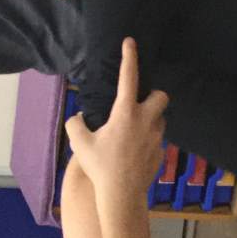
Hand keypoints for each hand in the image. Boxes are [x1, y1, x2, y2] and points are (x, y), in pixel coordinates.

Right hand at [65, 39, 168, 197]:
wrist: (121, 195)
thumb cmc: (100, 167)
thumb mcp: (79, 143)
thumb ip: (75, 124)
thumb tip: (77, 118)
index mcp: (125, 113)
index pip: (129, 77)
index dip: (129, 57)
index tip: (130, 42)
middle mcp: (146, 121)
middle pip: (161, 96)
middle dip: (153, 95)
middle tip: (138, 104)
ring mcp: (157, 138)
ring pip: (161, 119)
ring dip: (151, 119)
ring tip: (133, 131)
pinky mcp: (160, 153)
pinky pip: (157, 140)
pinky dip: (148, 141)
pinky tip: (134, 153)